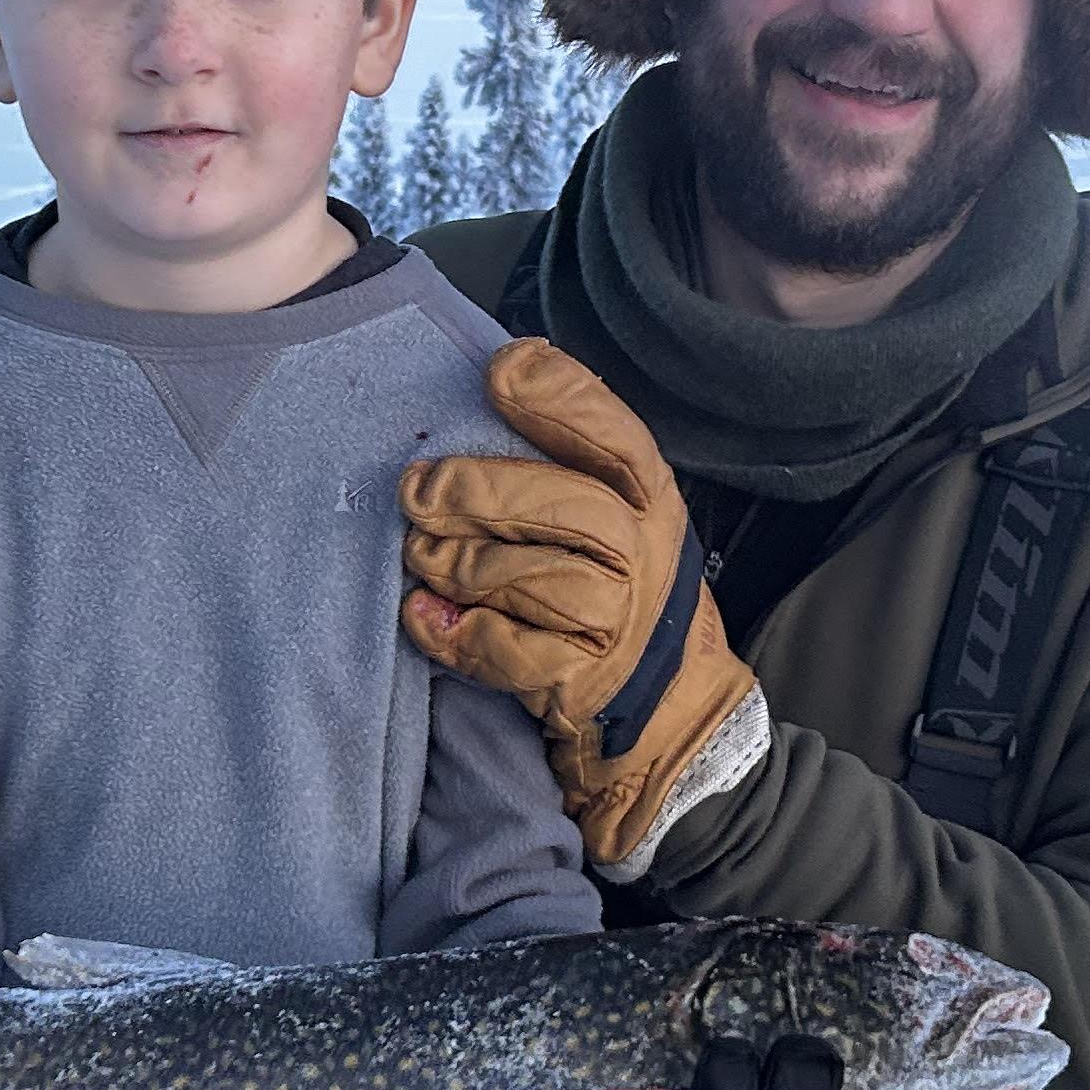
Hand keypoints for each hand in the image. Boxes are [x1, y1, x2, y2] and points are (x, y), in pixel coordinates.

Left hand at [400, 338, 769, 872]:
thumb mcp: (618, 526)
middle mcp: (644, 555)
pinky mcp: (583, 683)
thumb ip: (563, 473)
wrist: (672, 719)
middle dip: (482, 492)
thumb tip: (475, 405)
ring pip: (539, 580)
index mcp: (650, 499)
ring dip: (464, 565)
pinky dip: (460, 635)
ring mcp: (618, 623)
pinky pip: (513, 653)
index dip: (558, 398)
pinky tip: (423, 619)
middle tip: (417, 490)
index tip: (500, 369)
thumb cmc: (620, 603)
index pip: (614, 435)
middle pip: (568, 506)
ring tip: (418, 558)